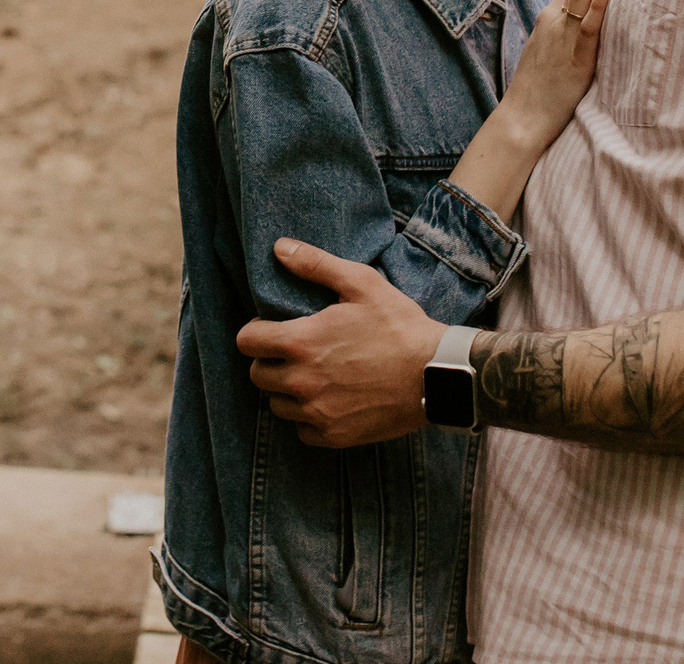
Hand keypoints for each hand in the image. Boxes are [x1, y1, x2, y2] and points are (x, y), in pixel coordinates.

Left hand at [234, 239, 443, 447]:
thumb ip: (315, 264)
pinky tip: (328, 400)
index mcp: (301, 343)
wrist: (437, 374)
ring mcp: (318, 412)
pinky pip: (303, 431)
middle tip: (293, 352)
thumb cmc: (400, 325)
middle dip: (268, 361)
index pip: (246, 342)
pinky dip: (309, 418)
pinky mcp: (335, 435)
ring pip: (277, 405)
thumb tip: (280, 247)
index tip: (272, 329)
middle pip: (257, 375)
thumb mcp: (360, 283)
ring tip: (311, 376)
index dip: (255, 332)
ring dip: (286, 391)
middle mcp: (302, 382)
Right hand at [502, 0, 620, 130]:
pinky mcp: (575, 57)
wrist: (522, 118)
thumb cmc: (538, 89)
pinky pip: (588, 26)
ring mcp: (563, 36)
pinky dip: (599, 3)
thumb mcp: (550, 50)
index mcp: (550, 17)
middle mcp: (555, 20)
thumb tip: (589, 18)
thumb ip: (568, 31)